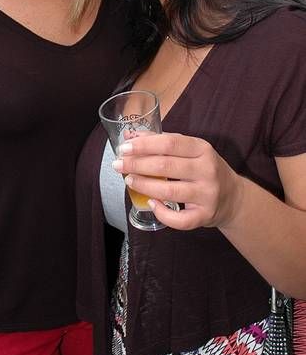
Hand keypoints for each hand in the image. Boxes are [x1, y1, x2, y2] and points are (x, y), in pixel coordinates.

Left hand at [112, 132, 243, 229]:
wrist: (234, 198)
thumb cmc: (204, 169)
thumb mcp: (190, 151)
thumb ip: (162, 142)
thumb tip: (130, 135)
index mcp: (202, 149)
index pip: (170, 143)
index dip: (144, 145)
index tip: (124, 147)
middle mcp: (207, 170)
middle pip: (166, 165)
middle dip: (137, 164)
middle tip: (118, 165)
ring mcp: (207, 194)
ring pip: (169, 191)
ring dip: (144, 185)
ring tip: (128, 180)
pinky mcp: (205, 215)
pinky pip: (180, 219)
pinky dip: (162, 212)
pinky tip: (151, 203)